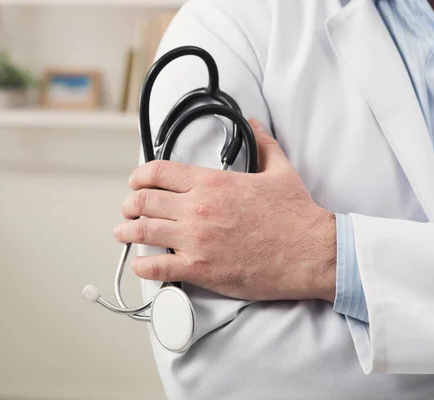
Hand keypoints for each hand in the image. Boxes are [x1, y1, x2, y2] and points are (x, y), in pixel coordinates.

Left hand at [114, 119, 335, 301]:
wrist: (311, 252)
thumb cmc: (296, 215)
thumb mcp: (280, 171)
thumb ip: (263, 144)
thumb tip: (256, 124)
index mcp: (212, 183)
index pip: (158, 172)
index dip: (139, 176)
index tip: (135, 182)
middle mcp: (197, 208)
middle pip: (144, 202)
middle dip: (130, 204)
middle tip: (128, 209)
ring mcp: (196, 240)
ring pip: (144, 232)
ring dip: (127, 232)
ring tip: (122, 232)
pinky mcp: (200, 269)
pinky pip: (158, 267)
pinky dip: (143, 265)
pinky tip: (140, 264)